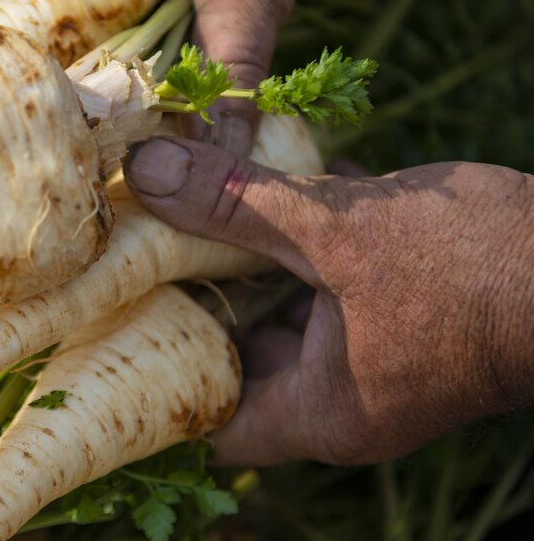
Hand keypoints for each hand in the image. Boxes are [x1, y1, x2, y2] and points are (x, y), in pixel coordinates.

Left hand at [126, 137, 533, 464]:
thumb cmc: (477, 268)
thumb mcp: (337, 233)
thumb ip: (236, 206)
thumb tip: (144, 172)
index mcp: (320, 413)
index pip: (208, 417)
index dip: (157, 370)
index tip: (112, 313)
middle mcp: (340, 397)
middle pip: (236, 356)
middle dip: (190, 296)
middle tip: (134, 242)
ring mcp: (369, 357)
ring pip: (278, 310)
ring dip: (240, 257)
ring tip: (182, 201)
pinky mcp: (391, 314)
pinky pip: (321, 284)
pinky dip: (291, 241)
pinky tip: (260, 185)